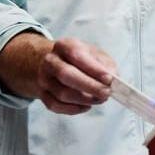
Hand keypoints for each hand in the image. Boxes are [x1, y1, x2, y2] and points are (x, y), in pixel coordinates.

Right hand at [0, 34, 114, 114]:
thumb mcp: (96, 55)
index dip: (93, 68)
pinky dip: (74, 109)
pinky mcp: (42, 94)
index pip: (77, 55)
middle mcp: (50, 61)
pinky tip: (86, 106)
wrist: (57, 63)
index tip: (109, 79)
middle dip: (89, 86)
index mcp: (65, 46)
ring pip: (62, 94)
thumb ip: (106, 65)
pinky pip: (56, 105)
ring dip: (84, 99)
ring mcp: (44, 78)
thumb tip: (112, 79)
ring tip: (99, 99)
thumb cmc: (81, 60)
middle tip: (106, 93)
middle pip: (66, 75)